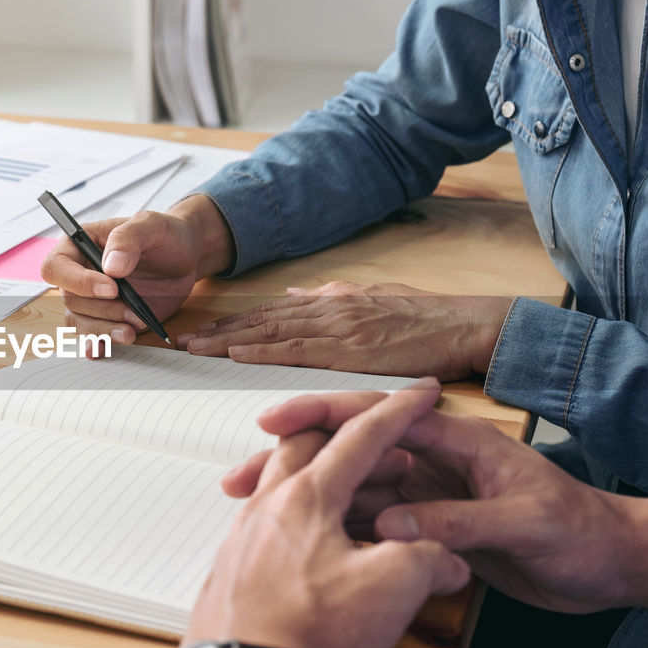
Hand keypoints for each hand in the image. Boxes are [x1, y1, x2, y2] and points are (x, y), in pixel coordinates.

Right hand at [40, 195, 233, 349]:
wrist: (184, 258)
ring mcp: (92, 298)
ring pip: (79, 322)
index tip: (112, 289)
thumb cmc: (164, 235)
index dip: (78, 282)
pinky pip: (92, 335)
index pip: (57, 267)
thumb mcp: (152, 226)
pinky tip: (111, 346)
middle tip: (134, 313)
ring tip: (132, 331)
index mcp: (79, 244)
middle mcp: (79, 273)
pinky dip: (100, 343)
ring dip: (104, 330)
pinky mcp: (107, 317)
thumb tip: (111, 267)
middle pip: (71, 300)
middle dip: (103, 311)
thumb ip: (129, 238)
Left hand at [176, 281, 511, 380]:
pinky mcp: (353, 350)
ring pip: (272, 332)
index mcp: (333, 302)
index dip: (233, 321)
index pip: (271, 312)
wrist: (467, 326)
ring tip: (194, 349)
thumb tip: (294, 294)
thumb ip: (332, 296)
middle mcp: (330, 310)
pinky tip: (237, 354)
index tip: (202, 331)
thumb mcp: (374, 298)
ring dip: (228, 340)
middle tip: (180, 342)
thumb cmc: (427, 319)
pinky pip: (300, 351)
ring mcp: (339, 328)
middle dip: (218, 331)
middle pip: (262, 320)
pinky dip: (265, 351)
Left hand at [184, 380, 469, 647]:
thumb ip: (430, 558)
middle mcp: (268, 508)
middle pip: (306, 447)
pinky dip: (292, 519)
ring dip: (314, 477)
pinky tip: (306, 546)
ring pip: (277, 485)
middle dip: (347, 434)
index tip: (420, 392)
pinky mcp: (230, 575)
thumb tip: (448, 561)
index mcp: (309, 496)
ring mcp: (242, 541)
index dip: (400, 411)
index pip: (362, 436)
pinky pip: (262, 526)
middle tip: (380, 442)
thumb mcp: (394, 587)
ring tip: (343, 490)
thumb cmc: (311, 632)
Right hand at [226, 392, 647, 613]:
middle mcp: (435, 462)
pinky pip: (373, 524)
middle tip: (240, 477)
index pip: (375, 419)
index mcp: (458, 440)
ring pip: (354, 490)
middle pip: (351, 452)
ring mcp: (431, 495)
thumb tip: (389, 527)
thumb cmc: (581, 532)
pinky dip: (338, 529)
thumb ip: (456, 522)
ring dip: (308, 498)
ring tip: (256, 512)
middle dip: (295, 459)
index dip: (321, 416)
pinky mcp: (433, 527)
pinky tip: (303, 542)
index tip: (272, 423)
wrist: (613, 565)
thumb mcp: (523, 524)